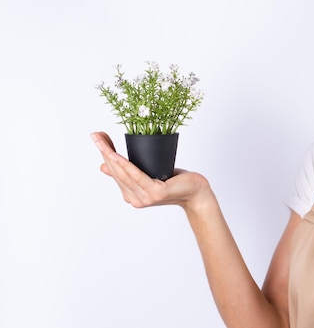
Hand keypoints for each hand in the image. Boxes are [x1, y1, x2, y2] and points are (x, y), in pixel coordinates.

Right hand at [90, 131, 213, 211]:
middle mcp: (134, 199)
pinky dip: (125, 165)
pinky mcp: (155, 193)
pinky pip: (137, 176)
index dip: (104, 153)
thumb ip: (129, 172)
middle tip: (95, 135)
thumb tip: (105, 165)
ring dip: (110, 155)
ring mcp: (144, 198)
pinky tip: (116, 155)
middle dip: (104, 151)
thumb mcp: (149, 173)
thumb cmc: (176, 182)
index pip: (114, 172)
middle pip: (116, 171)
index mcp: (131, 195)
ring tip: (101, 142)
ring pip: (124, 173)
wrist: (196, 193)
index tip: (97, 137)